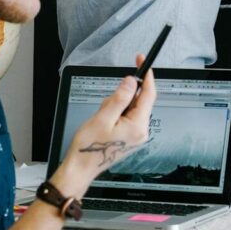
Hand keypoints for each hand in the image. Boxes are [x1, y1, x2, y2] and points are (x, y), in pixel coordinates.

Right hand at [50, 57, 155, 196]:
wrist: (81, 168)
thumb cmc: (90, 148)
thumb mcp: (103, 117)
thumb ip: (119, 98)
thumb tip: (132, 82)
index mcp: (138, 126)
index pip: (149, 94)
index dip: (146, 76)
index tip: (142, 62)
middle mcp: (141, 131)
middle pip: (139, 100)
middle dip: (123, 96)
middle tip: (106, 104)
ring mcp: (137, 134)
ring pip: (131, 107)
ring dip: (117, 105)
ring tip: (102, 117)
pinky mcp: (130, 136)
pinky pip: (127, 116)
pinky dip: (116, 113)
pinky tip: (105, 121)